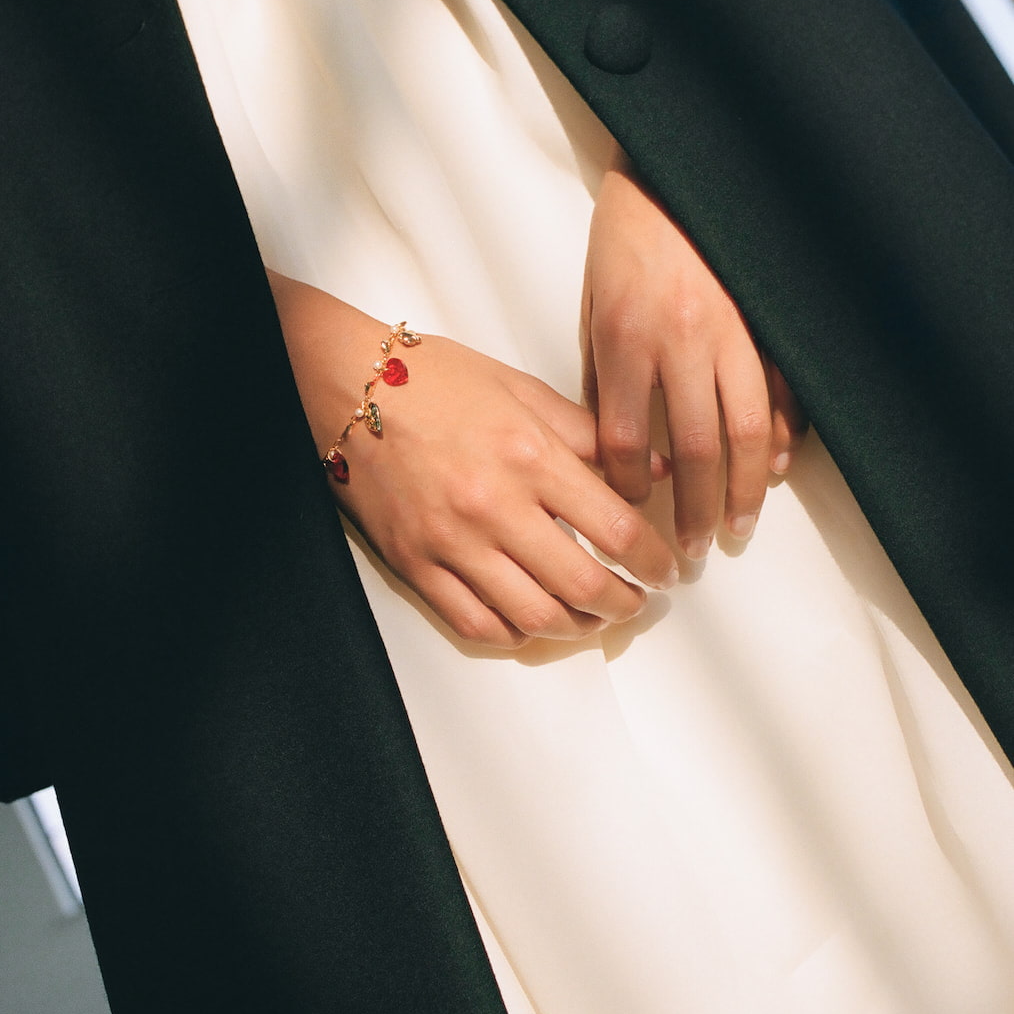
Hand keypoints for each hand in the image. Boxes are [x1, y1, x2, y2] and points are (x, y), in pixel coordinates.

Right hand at [268, 272, 677, 647]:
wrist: (347, 385)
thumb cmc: (434, 380)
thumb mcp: (523, 390)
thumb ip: (590, 435)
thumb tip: (654, 467)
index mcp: (529, 455)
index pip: (615, 528)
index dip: (653, 561)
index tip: (666, 570)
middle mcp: (493, 504)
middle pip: (582, 584)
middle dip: (626, 604)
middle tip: (640, 602)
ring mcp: (451, 540)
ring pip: (533, 615)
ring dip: (578, 627)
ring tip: (594, 617)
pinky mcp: (415, 563)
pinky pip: (475, 623)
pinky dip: (515, 633)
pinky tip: (534, 621)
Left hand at [582, 156, 806, 557]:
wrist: (675, 177)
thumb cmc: (622, 244)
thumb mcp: (592, 309)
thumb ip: (601, 378)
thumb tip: (610, 447)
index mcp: (624, 338)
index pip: (626, 439)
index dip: (629, 488)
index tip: (632, 514)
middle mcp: (680, 341)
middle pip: (693, 450)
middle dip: (695, 509)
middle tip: (693, 552)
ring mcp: (731, 332)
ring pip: (745, 429)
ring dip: (745, 489)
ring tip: (739, 528)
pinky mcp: (764, 321)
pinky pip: (780, 390)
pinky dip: (781, 434)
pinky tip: (776, 466)